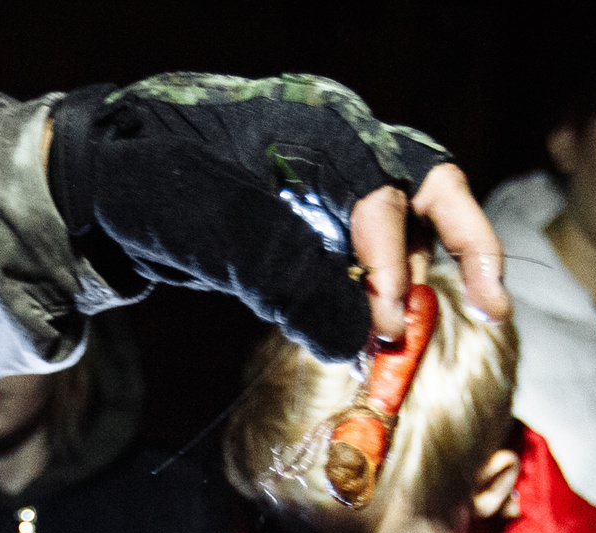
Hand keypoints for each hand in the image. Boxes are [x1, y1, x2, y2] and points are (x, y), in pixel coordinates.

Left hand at [46, 73, 506, 362]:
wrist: (101, 186)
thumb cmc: (154, 189)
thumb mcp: (215, 235)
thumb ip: (289, 283)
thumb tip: (362, 341)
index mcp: (319, 128)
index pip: (384, 195)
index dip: (392, 266)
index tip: (384, 329)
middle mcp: (339, 146)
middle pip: (433, 187)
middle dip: (468, 248)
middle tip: (494, 309)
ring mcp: (330, 182)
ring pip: (408, 225)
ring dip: (418, 280)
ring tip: (403, 339)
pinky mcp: (315, 220)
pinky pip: (371, 253)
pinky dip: (381, 293)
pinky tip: (373, 334)